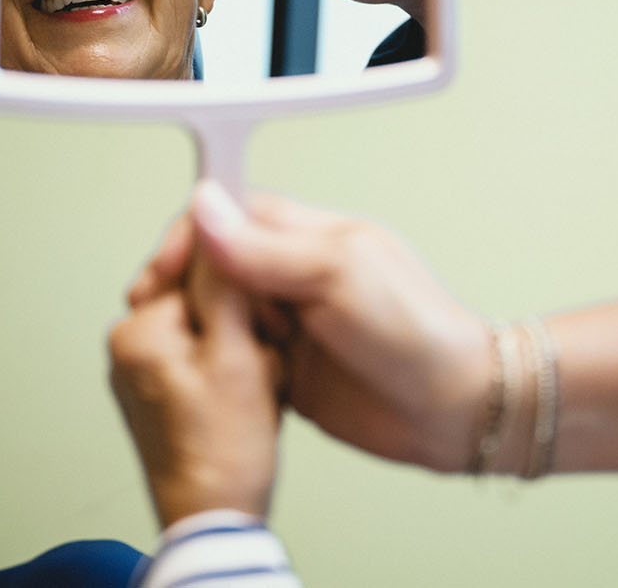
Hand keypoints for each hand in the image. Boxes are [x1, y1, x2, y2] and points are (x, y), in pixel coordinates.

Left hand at [109, 222, 282, 525]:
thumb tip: (210, 213)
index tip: (265, 306)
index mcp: (137, 329)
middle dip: (247, 320)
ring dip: (249, 346)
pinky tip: (252, 395)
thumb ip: (223, 280)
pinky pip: (213, 355)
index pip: (196, 263)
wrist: (214, 517)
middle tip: (262, 357)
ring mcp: (148, 370)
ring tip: (258, 384)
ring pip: (218, 325)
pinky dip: (240, 369)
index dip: (241, 280)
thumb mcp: (236, 352)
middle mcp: (132, 345)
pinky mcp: (167, 391)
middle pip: (208, 294)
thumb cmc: (222, 452)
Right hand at [131, 182, 491, 472]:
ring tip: (190, 352)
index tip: (162, 271)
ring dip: (200, 330)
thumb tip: (206, 206)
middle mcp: (295, 275)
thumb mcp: (340, 276)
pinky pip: (234, 360)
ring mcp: (291, 324)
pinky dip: (217, 368)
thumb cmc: (418, 333)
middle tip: (166, 319)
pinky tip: (211, 381)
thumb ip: (268, 248)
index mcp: (309, 235)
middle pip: (216, 266)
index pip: (230, 215)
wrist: (455, 411)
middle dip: (186, 289)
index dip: (191, 238)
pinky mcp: (288, 372)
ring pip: (220, 315)